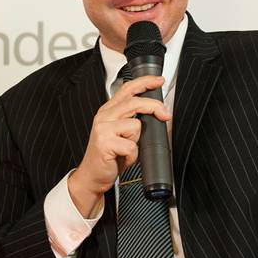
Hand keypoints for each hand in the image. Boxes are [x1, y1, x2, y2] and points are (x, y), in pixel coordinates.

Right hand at [69, 75, 169, 216]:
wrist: (91, 176)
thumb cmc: (108, 156)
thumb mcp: (120, 134)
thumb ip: (132, 120)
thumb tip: (157, 113)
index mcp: (108, 111)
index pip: (127, 89)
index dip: (144, 82)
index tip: (159, 81)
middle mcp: (104, 116)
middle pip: (135, 102)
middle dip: (155, 107)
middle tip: (165, 115)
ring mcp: (103, 129)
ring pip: (135, 125)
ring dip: (137, 141)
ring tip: (127, 148)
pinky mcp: (104, 143)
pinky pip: (132, 146)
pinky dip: (132, 156)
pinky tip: (123, 158)